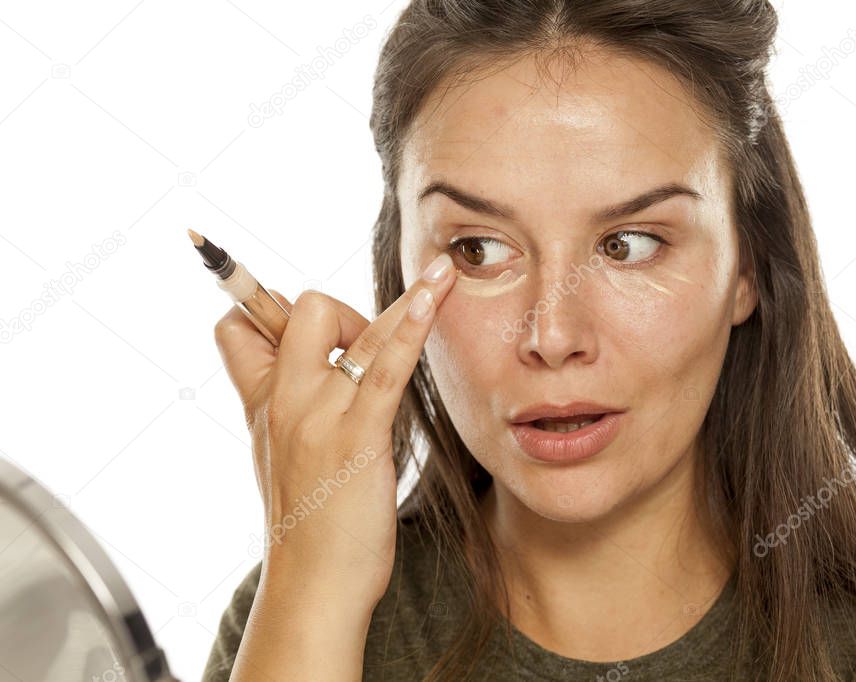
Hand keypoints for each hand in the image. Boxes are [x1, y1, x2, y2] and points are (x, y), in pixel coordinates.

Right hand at [213, 252, 455, 604]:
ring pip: (349, 329)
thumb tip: (299, 367)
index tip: (295, 319)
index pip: (237, 327)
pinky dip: (412, 326)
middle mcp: (284, 400)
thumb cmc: (306, 522)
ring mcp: (319, 414)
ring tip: (443, 271)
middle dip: (338, 310)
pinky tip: (435, 297)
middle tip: (363, 348)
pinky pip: (385, 364)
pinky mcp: (358, 435)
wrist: (314, 583)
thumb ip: (283, 405)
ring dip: (405, 300)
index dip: (264, 310)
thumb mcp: (276, 456)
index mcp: (261, 403)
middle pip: (301, 309)